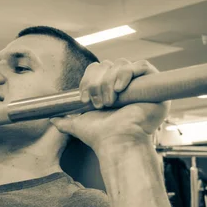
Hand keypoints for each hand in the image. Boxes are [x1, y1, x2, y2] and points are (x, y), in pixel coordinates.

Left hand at [49, 59, 170, 153]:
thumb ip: (65, 121)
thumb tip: (52, 119)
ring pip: (121, 64)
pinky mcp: (154, 84)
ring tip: (110, 101)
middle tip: (97, 103)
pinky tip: (120, 89)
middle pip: (107, 64)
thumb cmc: (101, 136)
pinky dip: (127, 73)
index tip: (83, 99)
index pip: (97, 69)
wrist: (116, 142)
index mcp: (108, 91)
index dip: (88, 79)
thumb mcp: (78, 125)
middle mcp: (124, 86)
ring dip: (109, 81)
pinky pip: (142, 66)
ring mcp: (140, 85)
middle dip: (98, 82)